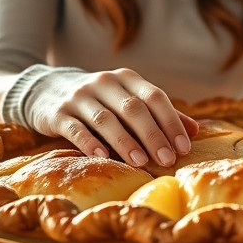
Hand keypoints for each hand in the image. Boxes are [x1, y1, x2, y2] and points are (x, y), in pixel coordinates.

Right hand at [23, 68, 199, 166]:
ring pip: (106, 119)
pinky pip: (76, 128)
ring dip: (125, 141)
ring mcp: (79, 97)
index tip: (184, 147)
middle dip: (153, 135)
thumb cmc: (99, 101)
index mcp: (127, 79)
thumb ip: (159, 114)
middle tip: (167, 160)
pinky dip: (91, 143)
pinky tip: (104, 158)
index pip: (155, 97)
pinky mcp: (58, 113)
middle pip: (133, 108)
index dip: (171, 122)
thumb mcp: (128, 100)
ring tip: (141, 162)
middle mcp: (104, 83)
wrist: (46, 91)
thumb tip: (195, 131)